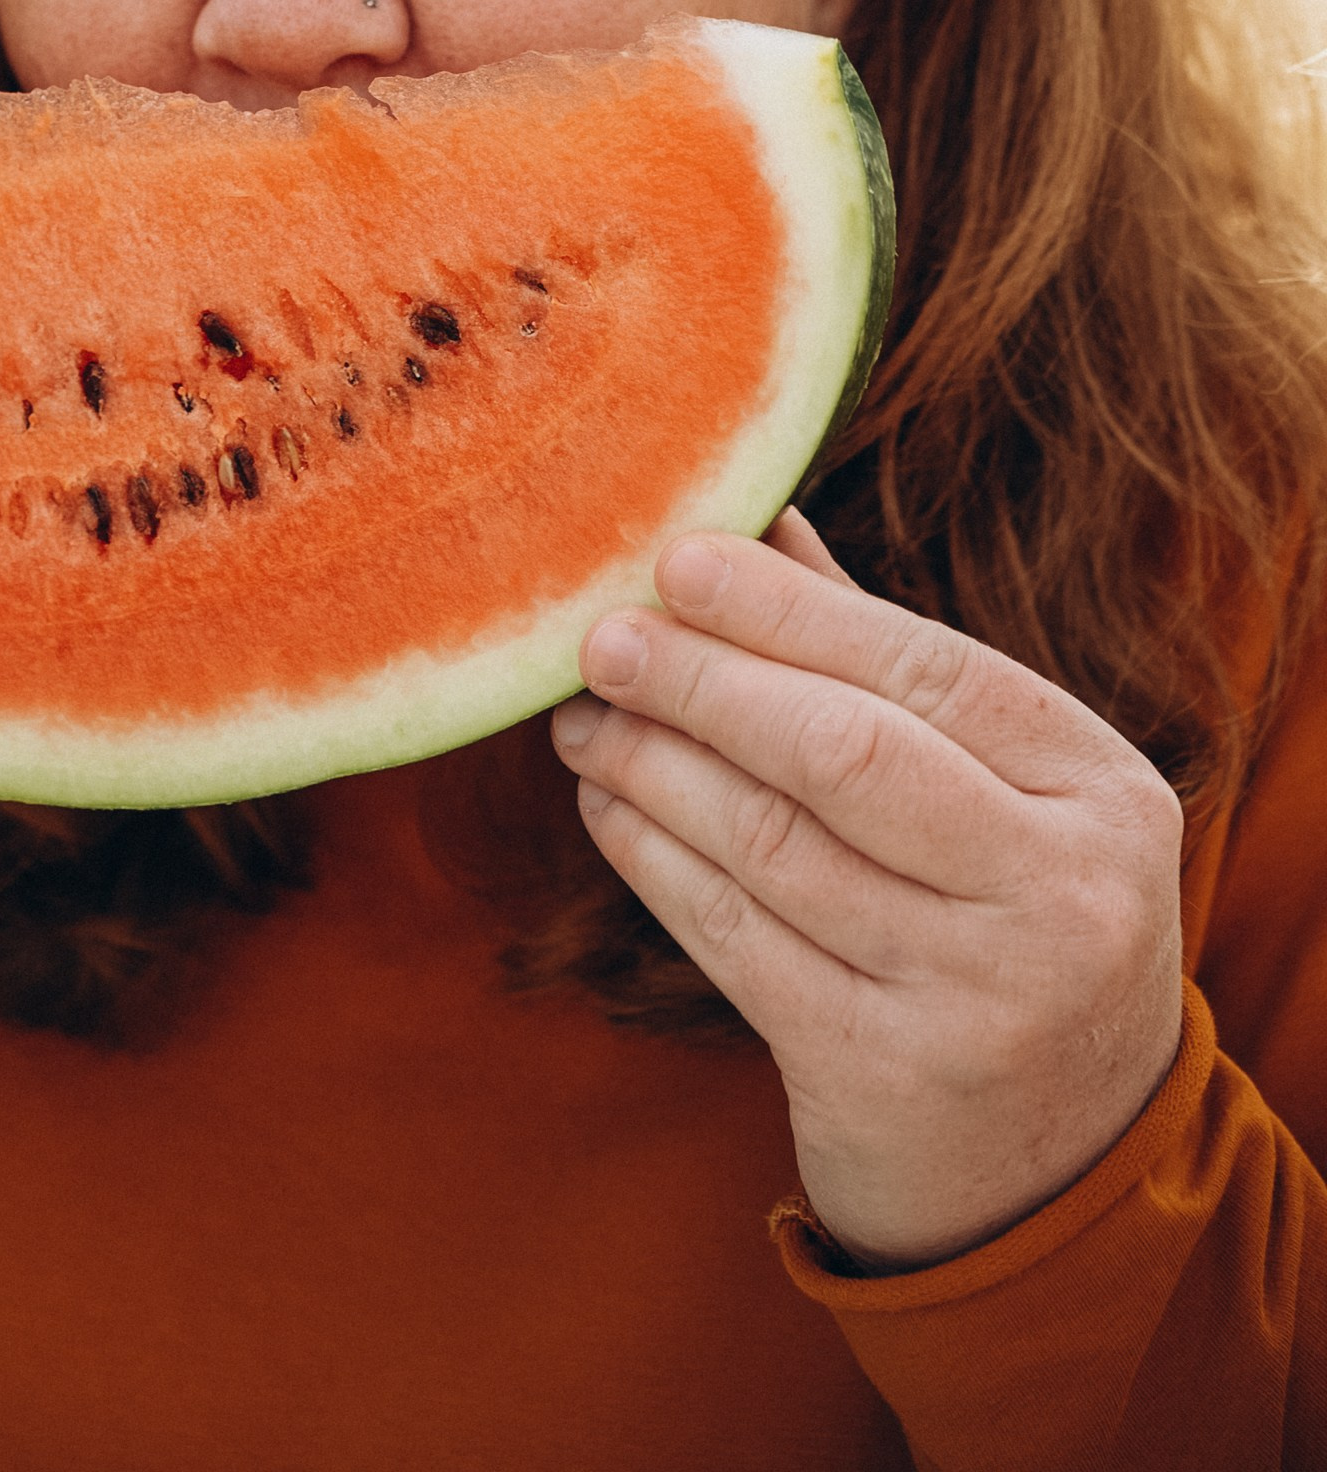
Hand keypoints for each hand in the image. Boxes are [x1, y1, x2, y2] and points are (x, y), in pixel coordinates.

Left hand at [551, 509, 1184, 1269]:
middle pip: (844, 753)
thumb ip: (887, 658)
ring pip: (773, 844)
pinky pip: (735, 938)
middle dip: (704, 682)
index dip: (786, 610)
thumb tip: (755, 520)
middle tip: (600, 638)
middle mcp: (1061, 894)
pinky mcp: (883, 1075)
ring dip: (654, 768)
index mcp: (1102, 789)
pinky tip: (608, 808)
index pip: (924, 666)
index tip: (673, 558)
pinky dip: (654, 860)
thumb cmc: (1008, 915)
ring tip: (583, 720)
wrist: (1060, 1165)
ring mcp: (979, 996)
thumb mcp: (1005, 789)